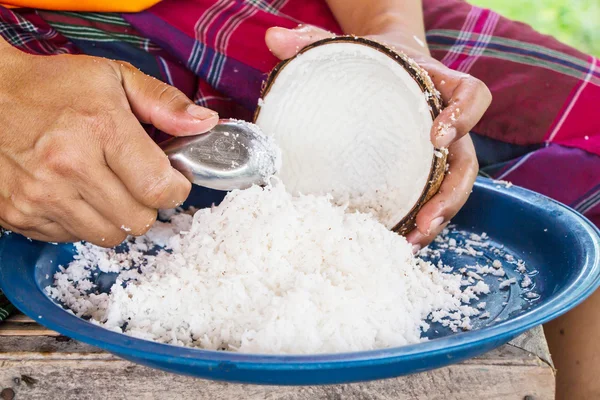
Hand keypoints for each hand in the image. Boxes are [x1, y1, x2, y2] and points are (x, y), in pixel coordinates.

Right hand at [0, 44, 217, 246]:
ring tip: (105, 186)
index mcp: (99, 128)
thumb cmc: (52, 86)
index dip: (175, 189)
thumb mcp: (114, 78)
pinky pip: (72, 238)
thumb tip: (204, 124)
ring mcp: (40, 195)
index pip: (158, 188)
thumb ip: (164, 103)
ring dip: (116, 218)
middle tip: (137, 181)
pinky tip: (75, 193)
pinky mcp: (18, 213)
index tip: (171, 180)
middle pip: (138, 220)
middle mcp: (67, 166)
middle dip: (148, 204)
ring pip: (108, 237)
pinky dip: (83, 222)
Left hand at [265, 25, 489, 248]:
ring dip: (438, 217)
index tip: (438, 135)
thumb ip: (313, 42)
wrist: (382, 68)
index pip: (471, 96)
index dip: (464, 115)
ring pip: (452, 186)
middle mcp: (445, 122)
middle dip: (452, 192)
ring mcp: (436, 152)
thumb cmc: (369, 60)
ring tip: (413, 240)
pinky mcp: (420, 172)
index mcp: (437, 85)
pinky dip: (418, 220)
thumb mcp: (345, 47)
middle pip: (467, 159)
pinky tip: (398, 239)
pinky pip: (429, 197)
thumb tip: (273, 37)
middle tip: (428, 217)